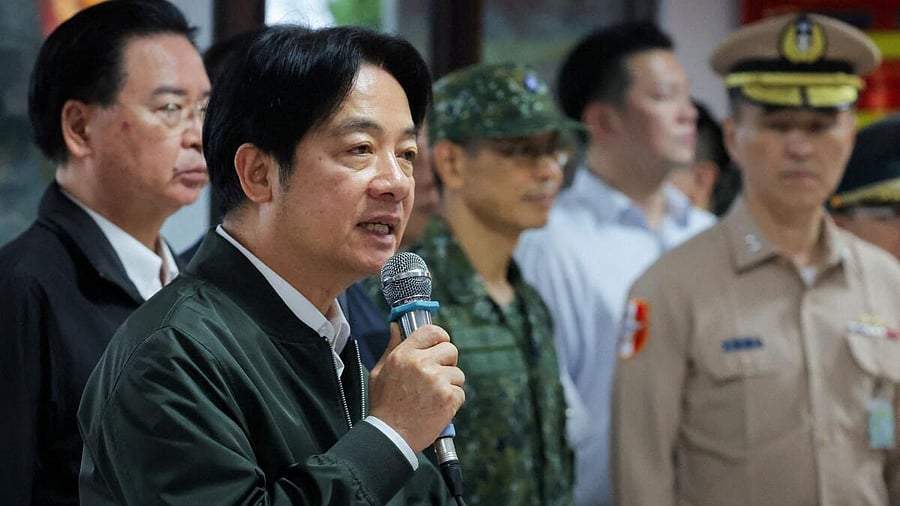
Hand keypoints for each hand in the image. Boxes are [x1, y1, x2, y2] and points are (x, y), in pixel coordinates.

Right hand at [368, 323, 464, 451]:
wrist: (390, 437)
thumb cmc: (384, 406)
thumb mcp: (380, 372)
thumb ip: (392, 347)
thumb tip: (396, 328)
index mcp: (404, 355)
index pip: (431, 331)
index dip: (440, 337)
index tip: (440, 345)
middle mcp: (421, 364)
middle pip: (450, 349)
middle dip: (447, 362)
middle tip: (437, 377)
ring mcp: (437, 380)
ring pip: (458, 373)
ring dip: (450, 385)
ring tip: (433, 397)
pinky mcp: (448, 397)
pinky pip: (460, 392)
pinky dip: (452, 402)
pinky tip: (437, 408)